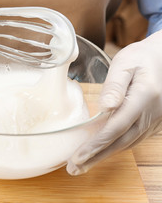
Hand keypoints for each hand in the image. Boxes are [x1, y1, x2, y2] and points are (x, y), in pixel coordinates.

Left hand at [67, 29, 161, 174]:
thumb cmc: (141, 58)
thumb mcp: (126, 63)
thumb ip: (115, 85)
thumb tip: (105, 106)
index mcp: (143, 98)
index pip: (116, 128)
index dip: (96, 145)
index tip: (77, 157)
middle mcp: (150, 114)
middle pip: (120, 142)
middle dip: (95, 157)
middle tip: (73, 169)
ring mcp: (154, 120)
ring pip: (127, 144)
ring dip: (103, 156)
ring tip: (82, 165)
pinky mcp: (152, 122)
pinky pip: (133, 139)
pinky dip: (115, 148)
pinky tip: (101, 152)